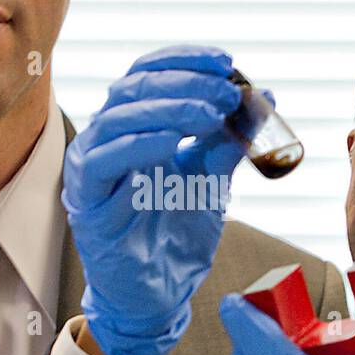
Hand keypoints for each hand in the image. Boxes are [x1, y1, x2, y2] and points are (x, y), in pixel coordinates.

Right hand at [62, 45, 247, 354]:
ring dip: (166, 109)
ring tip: (209, 114)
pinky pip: (104, 165)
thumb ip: (231, 139)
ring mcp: (92, 171)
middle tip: (226, 91)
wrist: (160, 294)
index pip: (148, 73)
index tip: (226, 61)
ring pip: (116, 120)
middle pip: (133, 88)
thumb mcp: (213, 178)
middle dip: (183, 82)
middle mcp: (106, 140)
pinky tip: (173, 143)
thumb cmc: (177, 233)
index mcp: (133, 127)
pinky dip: (138, 146)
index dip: (184, 60)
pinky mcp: (89, 204)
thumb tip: (265, 96)